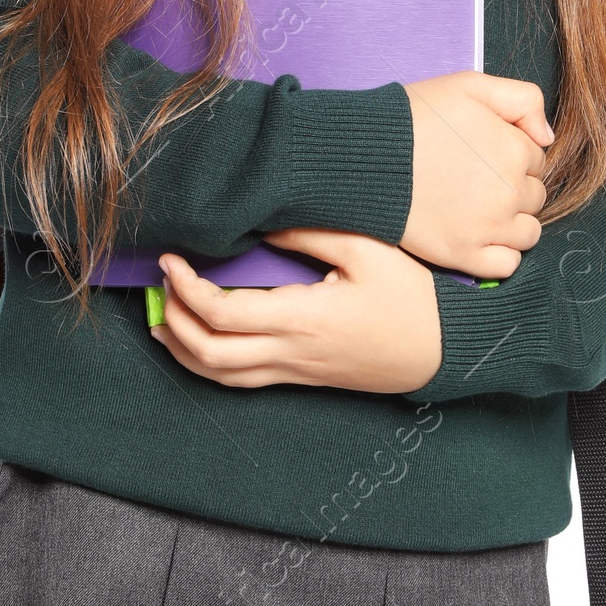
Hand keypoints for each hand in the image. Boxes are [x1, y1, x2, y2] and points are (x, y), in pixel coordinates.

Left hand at [148, 229, 441, 395]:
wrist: (443, 351)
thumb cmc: (411, 298)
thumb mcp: (367, 251)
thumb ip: (309, 235)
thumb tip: (260, 224)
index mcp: (303, 319)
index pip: (222, 313)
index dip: (185, 289)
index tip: (171, 260)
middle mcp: (292, 353)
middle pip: (209, 352)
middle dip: (173, 319)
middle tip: (161, 284)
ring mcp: (295, 372)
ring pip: (220, 376)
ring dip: (183, 350)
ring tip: (161, 319)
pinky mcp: (302, 379)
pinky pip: (242, 381)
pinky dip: (208, 365)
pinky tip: (197, 346)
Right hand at [401, 71, 551, 278]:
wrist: (363, 157)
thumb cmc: (413, 118)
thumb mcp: (469, 86)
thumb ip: (522, 100)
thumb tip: (546, 137)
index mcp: (515, 150)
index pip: (536, 157)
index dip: (511, 151)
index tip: (481, 150)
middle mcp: (509, 192)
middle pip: (535, 195)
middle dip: (513, 186)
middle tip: (475, 177)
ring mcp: (488, 228)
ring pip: (528, 232)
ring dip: (512, 221)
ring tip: (478, 206)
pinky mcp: (465, 255)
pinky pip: (508, 264)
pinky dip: (501, 252)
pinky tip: (480, 234)